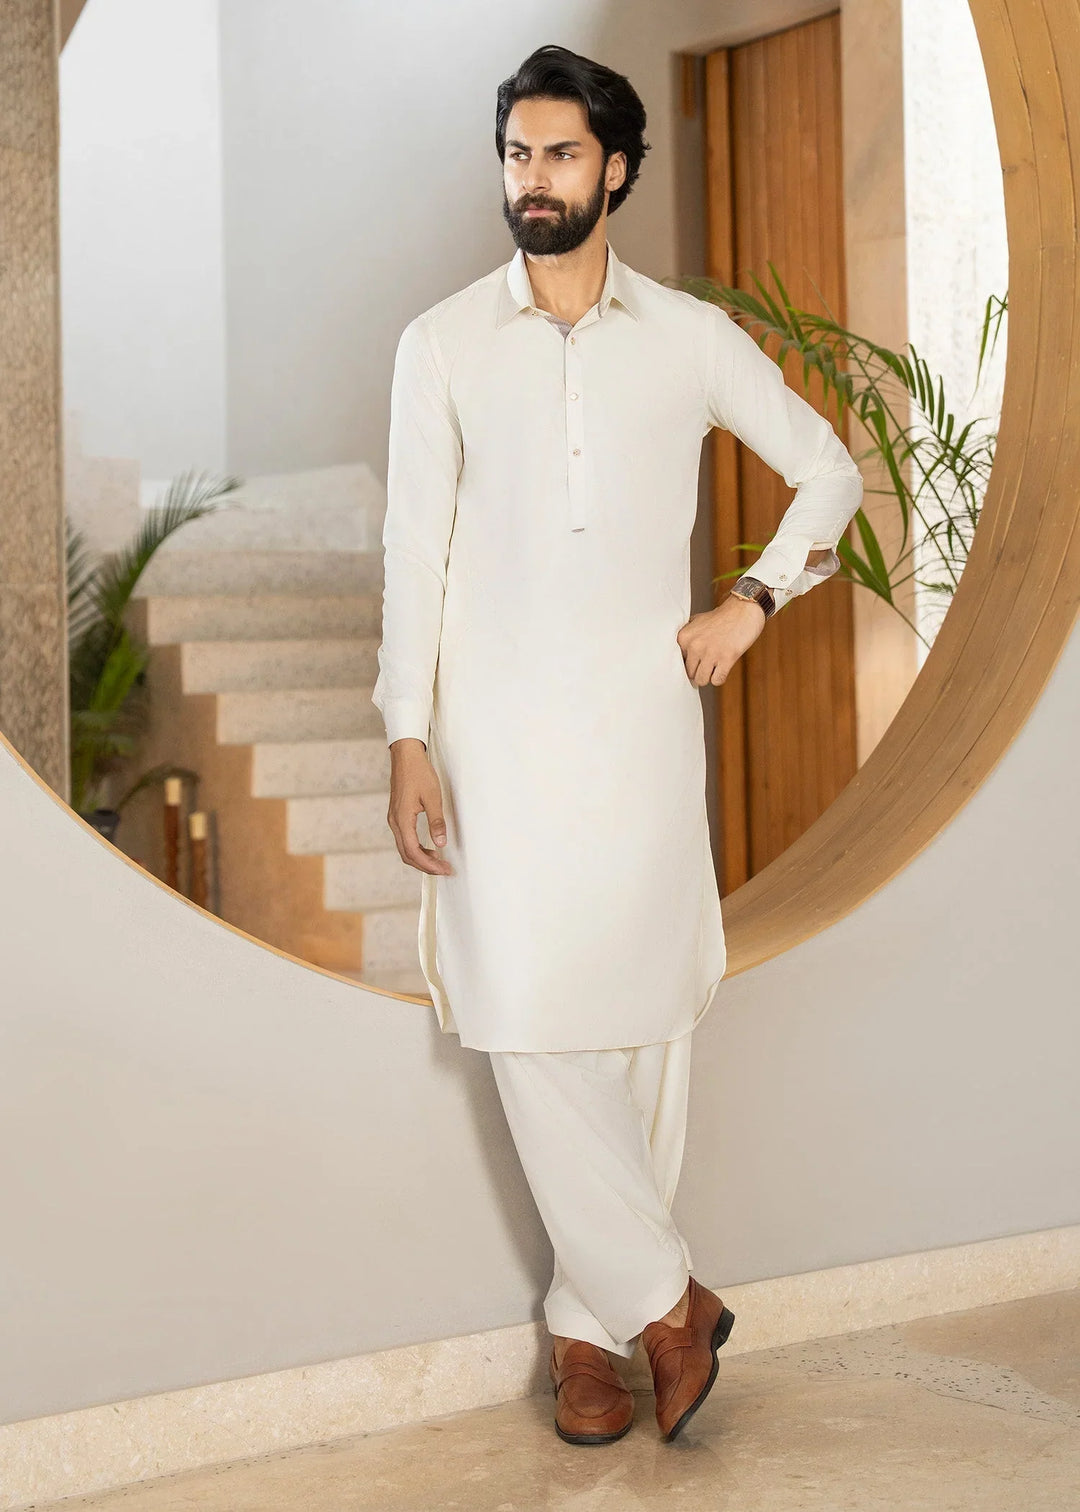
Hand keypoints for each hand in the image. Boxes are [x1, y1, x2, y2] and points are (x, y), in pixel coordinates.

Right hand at [386, 738, 453, 874]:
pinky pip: (404, 839)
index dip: (429, 864)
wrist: (405, 757)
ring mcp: (394, 819)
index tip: (444, 869)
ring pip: (404, 848)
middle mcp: (395, 822)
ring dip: (421, 858)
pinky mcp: (397, 816)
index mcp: (402, 819)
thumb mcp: (432, 797)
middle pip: (407, 854)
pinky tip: (429, 848)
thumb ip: (436, 822)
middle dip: (425, 866)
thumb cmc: (419, 773)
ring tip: (439, 861)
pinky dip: (416, 848)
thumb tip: (440, 844)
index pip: (413, 852)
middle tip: (444, 869)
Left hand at [676, 593, 767, 686]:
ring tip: (714, 667)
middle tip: (709, 664)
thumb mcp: (697, 622)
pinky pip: (716, 681)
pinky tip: (723, 668)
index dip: (690, 662)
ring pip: (701, 680)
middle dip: (699, 671)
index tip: (698, 659)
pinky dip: (719, 678)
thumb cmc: (721, 617)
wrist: (743, 609)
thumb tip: (681, 658)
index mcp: (684, 637)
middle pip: (690, 674)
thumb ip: (687, 638)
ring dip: (708, 676)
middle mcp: (694, 646)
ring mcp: (710, 653)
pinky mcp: (726, 659)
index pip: (679, 663)